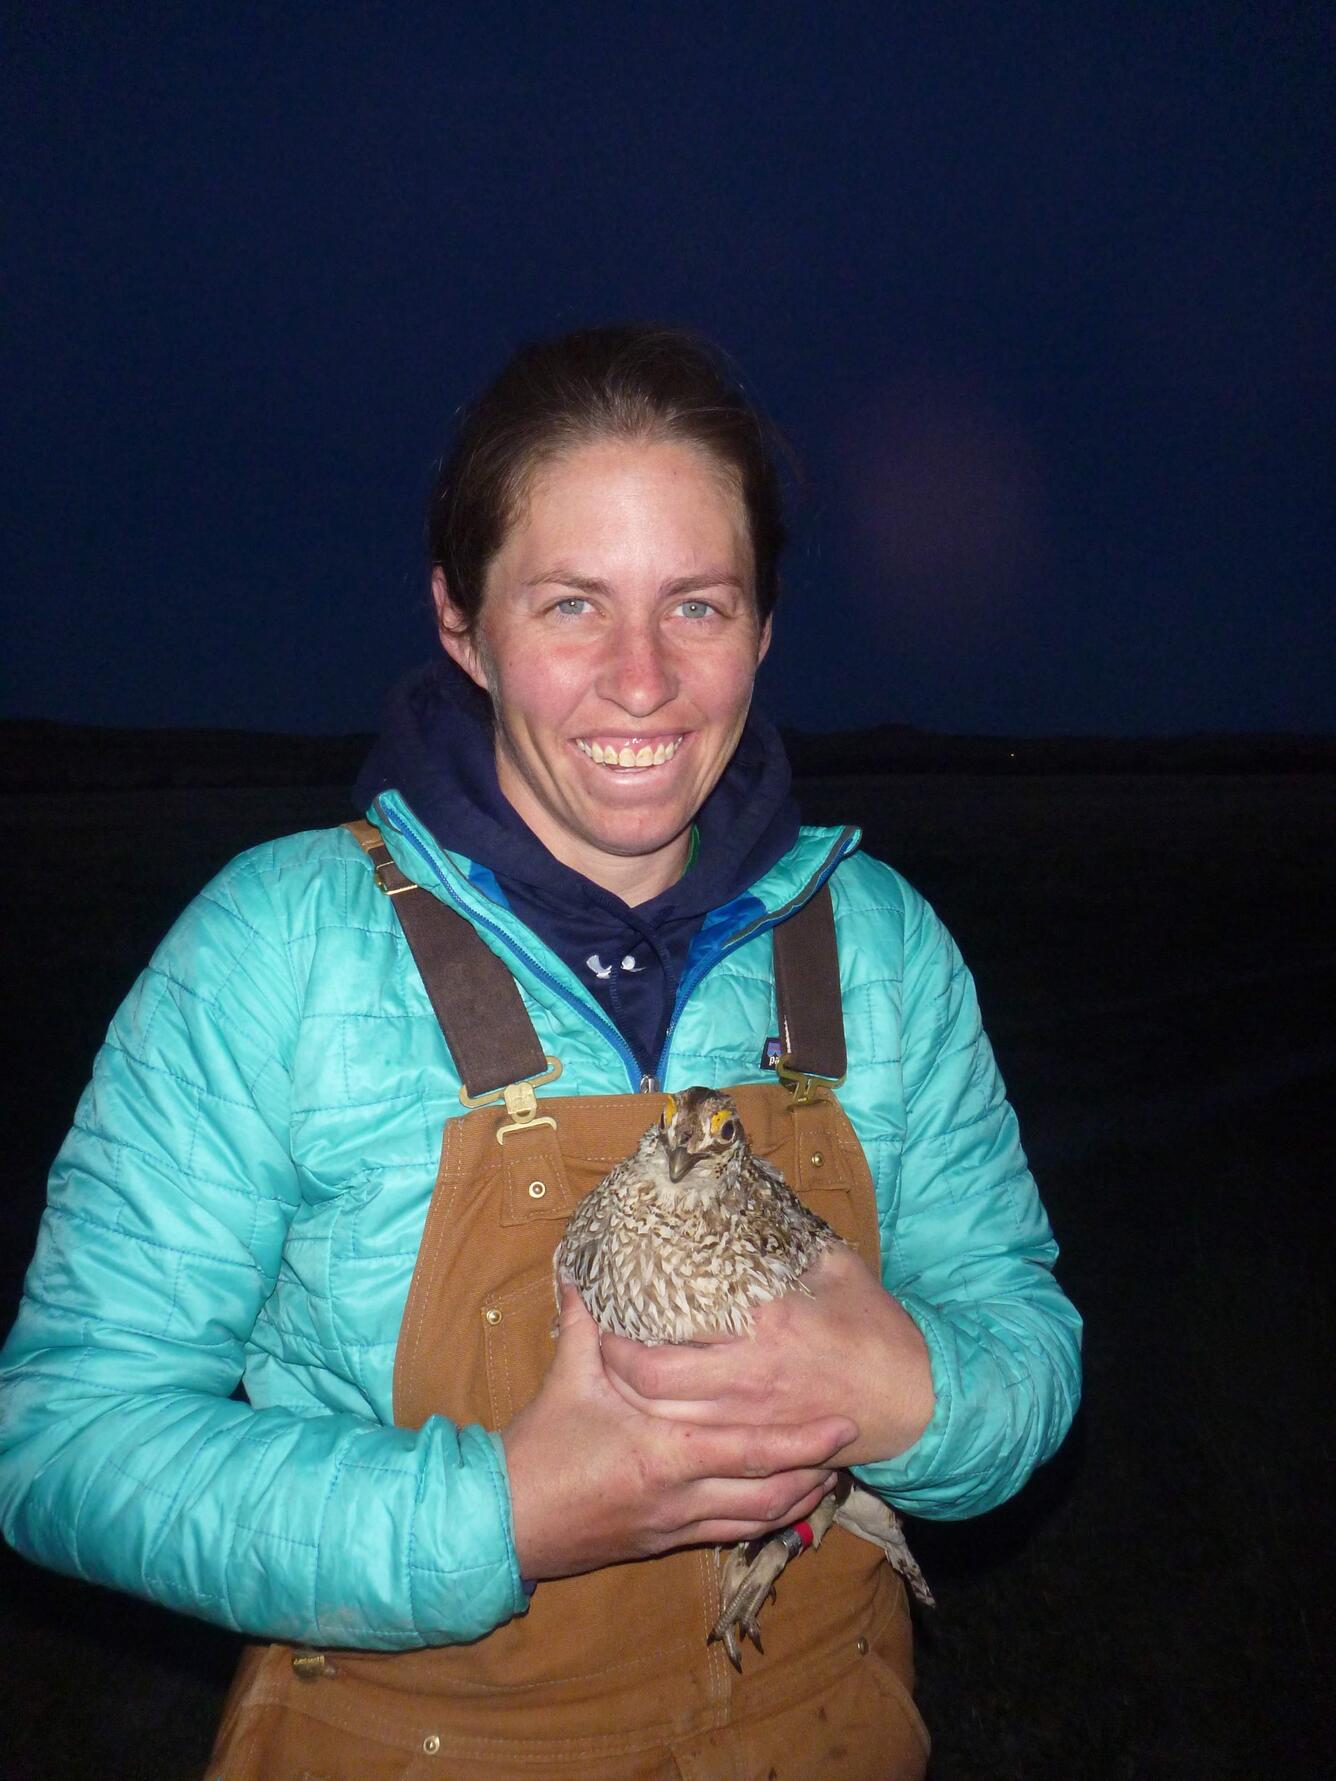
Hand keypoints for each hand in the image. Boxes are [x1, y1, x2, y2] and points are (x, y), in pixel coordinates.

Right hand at [501, 1283, 858, 1581]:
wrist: (508, 1520)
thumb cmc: (542, 1446)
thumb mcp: (568, 1375)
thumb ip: (586, 1319)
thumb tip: (584, 1266)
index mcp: (665, 1451)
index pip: (752, 1449)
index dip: (803, 1439)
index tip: (843, 1418)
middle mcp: (681, 1495)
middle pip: (769, 1490)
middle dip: (815, 1469)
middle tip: (853, 1444)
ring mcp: (676, 1525)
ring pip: (756, 1519)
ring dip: (798, 1498)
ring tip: (830, 1472)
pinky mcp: (666, 1543)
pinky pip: (730, 1534)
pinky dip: (764, 1520)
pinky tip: (783, 1504)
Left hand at [598, 1245, 933, 1466]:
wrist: (916, 1399)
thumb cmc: (875, 1327)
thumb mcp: (834, 1265)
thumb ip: (785, 1236)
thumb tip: (743, 1197)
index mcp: (764, 1321)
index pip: (669, 1320)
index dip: (627, 1311)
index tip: (610, 1292)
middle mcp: (747, 1374)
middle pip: (648, 1378)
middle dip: (612, 1361)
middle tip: (602, 1338)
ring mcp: (751, 1419)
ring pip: (662, 1418)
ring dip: (630, 1397)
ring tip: (614, 1371)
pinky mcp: (761, 1448)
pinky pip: (695, 1443)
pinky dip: (665, 1425)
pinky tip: (656, 1408)